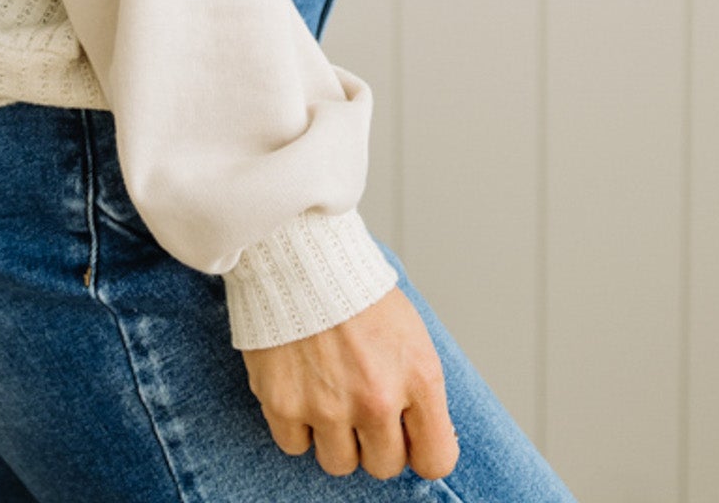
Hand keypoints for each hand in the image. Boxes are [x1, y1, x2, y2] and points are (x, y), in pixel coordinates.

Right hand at [241, 283, 460, 481]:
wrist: (300, 252)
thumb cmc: (357, 290)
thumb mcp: (411, 334)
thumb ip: (418, 391)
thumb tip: (419, 437)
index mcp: (418, 378)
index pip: (435, 460)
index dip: (421, 450)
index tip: (409, 437)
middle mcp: (376, 399)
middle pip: (384, 466)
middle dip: (375, 441)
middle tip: (360, 404)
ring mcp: (328, 405)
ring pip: (339, 463)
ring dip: (335, 437)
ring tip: (328, 394)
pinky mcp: (283, 403)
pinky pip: (295, 446)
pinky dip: (297, 425)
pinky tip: (300, 390)